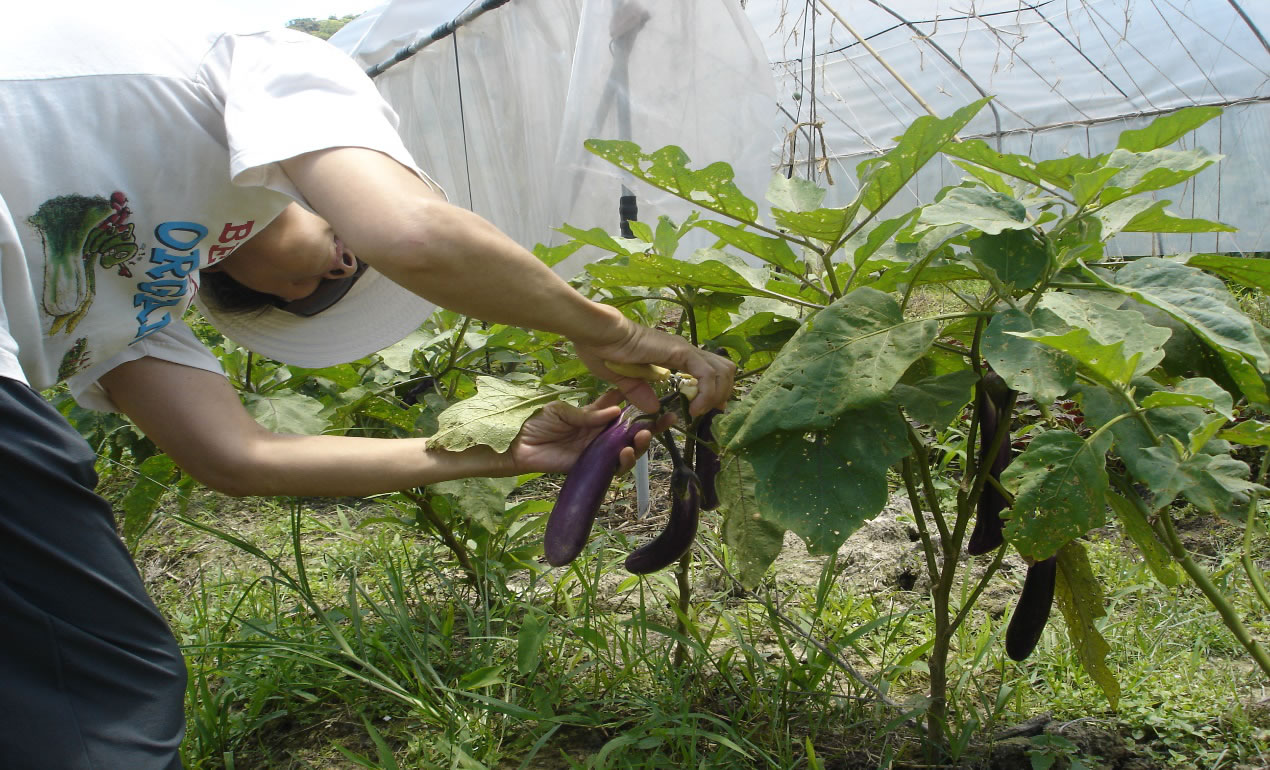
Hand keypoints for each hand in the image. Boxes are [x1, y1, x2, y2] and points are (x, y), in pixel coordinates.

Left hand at [506, 390, 673, 474]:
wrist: (517, 446)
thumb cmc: (536, 422)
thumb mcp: (562, 411)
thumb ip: (589, 414)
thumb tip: (617, 411)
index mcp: (596, 415)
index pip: (625, 409)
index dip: (642, 405)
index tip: (659, 399)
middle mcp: (601, 434)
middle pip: (633, 432)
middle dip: (652, 427)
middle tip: (666, 420)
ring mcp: (598, 452)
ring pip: (628, 450)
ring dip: (640, 445)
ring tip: (643, 437)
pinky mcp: (592, 468)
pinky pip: (613, 468)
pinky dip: (623, 462)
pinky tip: (624, 453)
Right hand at [572, 306, 735, 415]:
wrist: (597, 334)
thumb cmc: (604, 351)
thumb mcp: (623, 379)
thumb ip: (639, 392)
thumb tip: (653, 408)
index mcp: (673, 356)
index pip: (709, 371)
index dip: (714, 392)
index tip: (702, 411)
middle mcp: (684, 351)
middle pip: (724, 369)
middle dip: (722, 393)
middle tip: (708, 412)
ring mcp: (684, 349)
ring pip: (722, 371)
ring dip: (716, 395)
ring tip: (698, 411)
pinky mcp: (680, 352)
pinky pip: (706, 374)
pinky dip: (706, 394)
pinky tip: (693, 409)